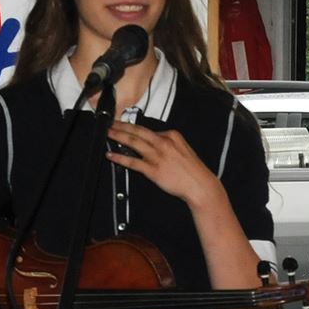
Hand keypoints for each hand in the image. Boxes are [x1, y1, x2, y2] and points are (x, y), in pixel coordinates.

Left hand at [105, 120, 219, 208]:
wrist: (200, 186)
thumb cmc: (193, 171)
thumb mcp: (184, 150)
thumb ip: (168, 144)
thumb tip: (153, 143)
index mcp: (172, 136)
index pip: (149, 129)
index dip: (133, 126)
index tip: (123, 124)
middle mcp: (163, 143)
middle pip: (138, 132)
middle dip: (121, 126)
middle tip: (109, 123)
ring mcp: (157, 156)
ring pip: (133, 143)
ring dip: (118, 137)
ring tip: (107, 134)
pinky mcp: (153, 170)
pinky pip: (132, 162)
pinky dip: (120, 158)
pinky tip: (111, 156)